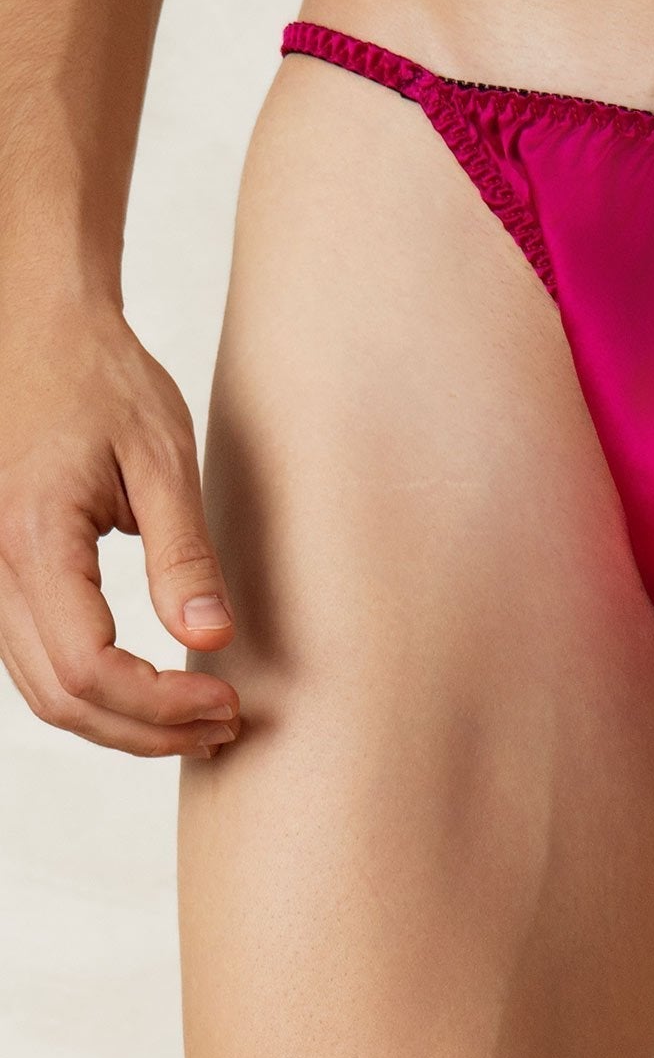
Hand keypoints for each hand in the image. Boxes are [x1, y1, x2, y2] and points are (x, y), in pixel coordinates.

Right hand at [0, 299, 239, 756]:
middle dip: (146, 730)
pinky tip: (151, 691)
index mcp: (33, 538)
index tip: (227, 702)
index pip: (89, 668)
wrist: (39, 327)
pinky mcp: (0, 573)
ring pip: (41, 690)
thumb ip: (185, 554)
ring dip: (120, 721)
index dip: (160, 706)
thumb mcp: (164, 458)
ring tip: (200, 719)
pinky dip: (93, 691)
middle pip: (60, 697)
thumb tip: (212, 638)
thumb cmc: (102, 379)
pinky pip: (34, 659)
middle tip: (225, 726)